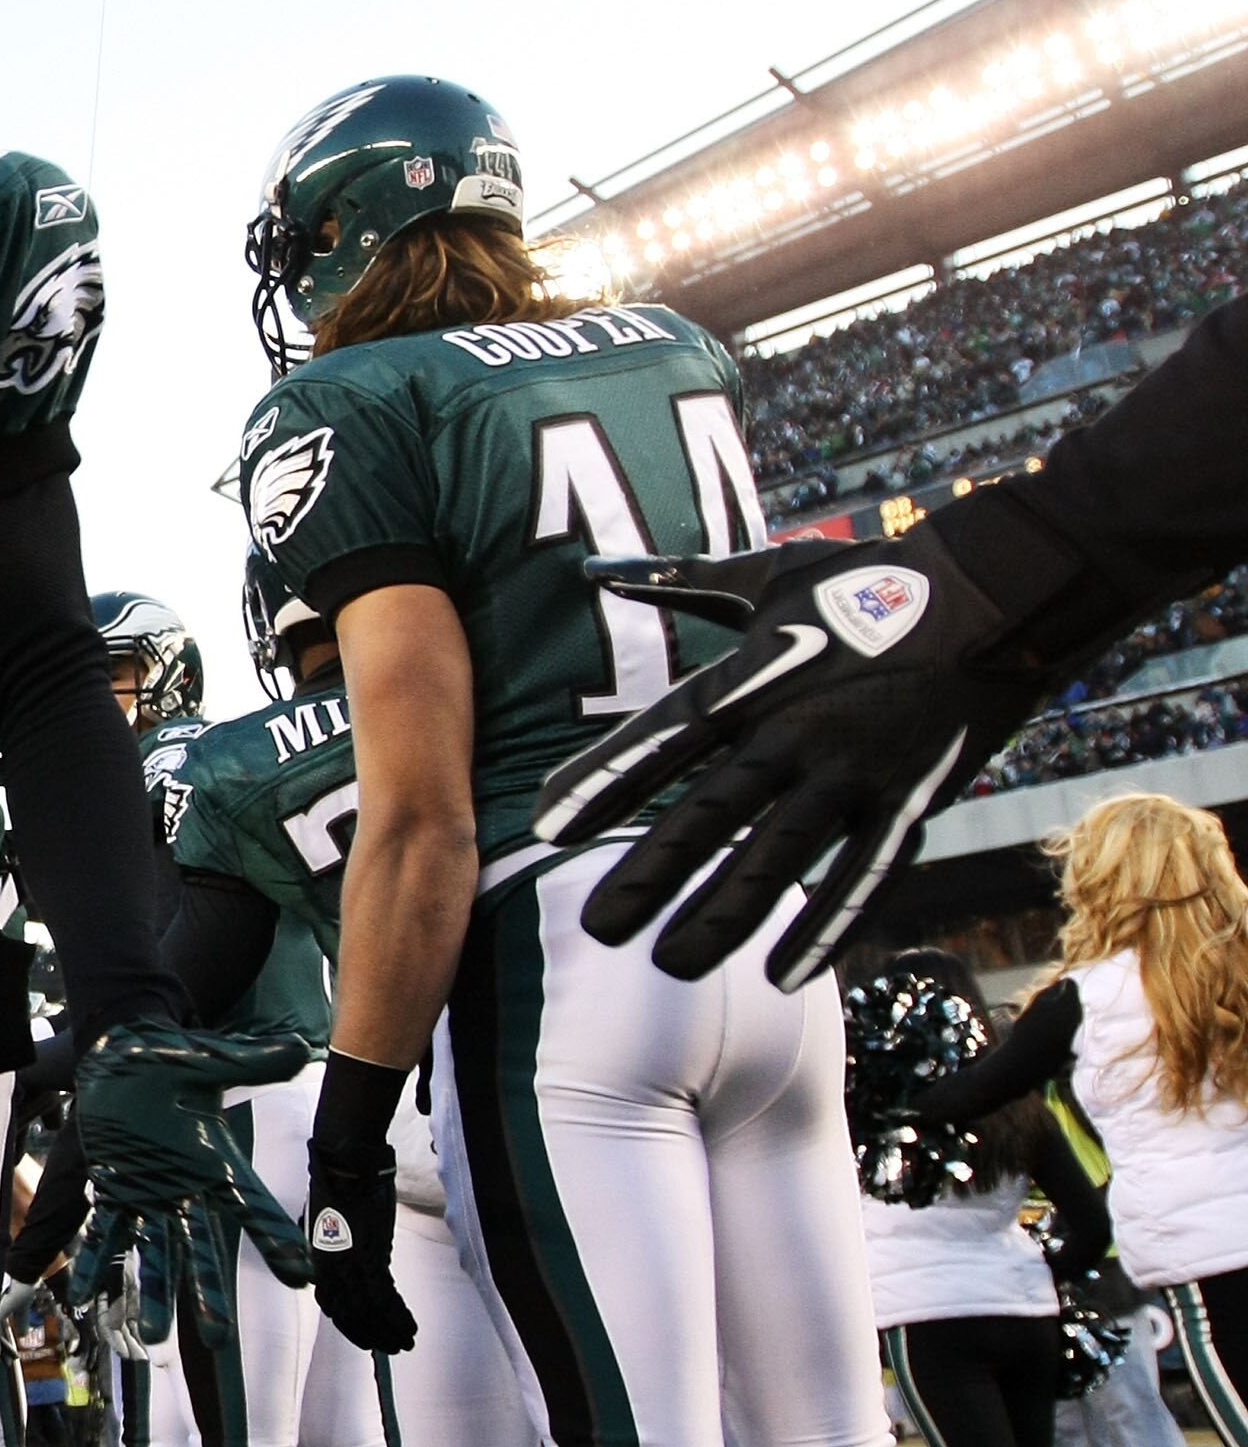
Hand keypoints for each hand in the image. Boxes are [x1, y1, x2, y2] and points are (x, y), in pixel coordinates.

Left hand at [71, 1020, 311, 1338]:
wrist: (124, 1050)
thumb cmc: (173, 1055)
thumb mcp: (212, 1058)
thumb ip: (252, 1059)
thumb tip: (299, 1048)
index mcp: (217, 1163)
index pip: (253, 1208)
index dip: (275, 1240)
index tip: (300, 1276)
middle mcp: (187, 1189)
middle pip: (203, 1249)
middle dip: (209, 1293)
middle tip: (218, 1337)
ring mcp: (149, 1194)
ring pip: (155, 1254)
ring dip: (153, 1294)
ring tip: (152, 1336)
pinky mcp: (114, 1188)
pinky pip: (105, 1233)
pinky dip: (95, 1262)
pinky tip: (84, 1295)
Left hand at [307, 1142, 414, 1352]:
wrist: (346, 1162)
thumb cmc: (336, 1182)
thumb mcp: (321, 1216)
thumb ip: (326, 1238)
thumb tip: (332, 1248)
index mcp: (319, 1256)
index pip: (330, 1304)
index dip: (348, 1325)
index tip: (365, 1335)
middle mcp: (331, 1265)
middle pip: (350, 1313)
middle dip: (371, 1334)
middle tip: (391, 1347)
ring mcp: (351, 1262)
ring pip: (367, 1309)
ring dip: (388, 1330)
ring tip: (405, 1342)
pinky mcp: (371, 1254)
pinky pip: (384, 1295)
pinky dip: (397, 1314)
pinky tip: (409, 1326)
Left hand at [533, 525, 1061, 987]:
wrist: (999, 589)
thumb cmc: (873, 579)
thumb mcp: (765, 574)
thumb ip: (676, 582)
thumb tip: (594, 568)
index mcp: (752, 678)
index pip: (661, 741)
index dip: (603, 783)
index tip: (545, 826)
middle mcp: (796, 731)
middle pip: (710, 812)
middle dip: (650, 872)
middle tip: (596, 928)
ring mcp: (856, 771)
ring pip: (779, 858)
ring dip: (724, 915)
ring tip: (671, 963)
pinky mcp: (912, 800)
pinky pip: (863, 876)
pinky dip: (825, 927)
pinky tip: (784, 975)